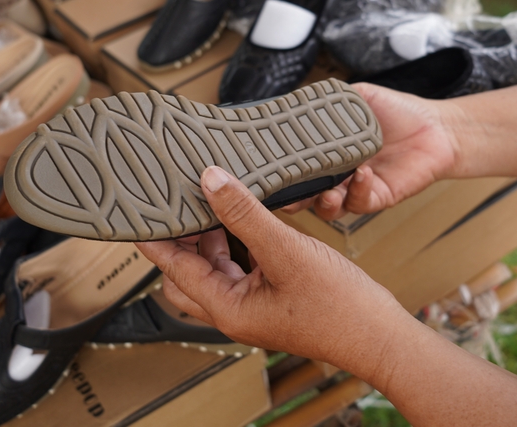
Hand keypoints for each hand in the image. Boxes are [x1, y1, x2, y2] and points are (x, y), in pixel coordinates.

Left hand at [135, 166, 412, 377]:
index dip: (154, 238)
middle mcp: (233, 309)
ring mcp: (253, 304)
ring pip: (214, 267)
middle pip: (186, 272)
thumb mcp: (287, 251)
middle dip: (179, 238)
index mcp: (227, 308)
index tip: (136, 211)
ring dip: (210, 236)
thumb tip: (211, 180)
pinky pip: (241, 265)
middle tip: (174, 200)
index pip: (174, 268)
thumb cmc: (339, 306)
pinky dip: (237, 241)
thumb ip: (246, 215)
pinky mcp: (272, 295)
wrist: (380, 334)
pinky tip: (248, 215)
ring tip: (210, 199)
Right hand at [281, 82, 458, 220]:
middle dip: (292, 199)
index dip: (280, 171)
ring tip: (326, 191)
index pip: (296, 166)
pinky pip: (361, 202)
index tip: (266, 167)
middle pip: (305, 195)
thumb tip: (302, 98)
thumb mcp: (358, 96)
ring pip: (329, 208)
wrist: (435, 127)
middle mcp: (337, 175)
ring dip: (323, 202)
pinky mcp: (378, 198)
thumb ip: (331, 100)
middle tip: (285, 194)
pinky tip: (362, 173)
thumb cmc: (397, 112)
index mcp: (327, 152)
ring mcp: (356, 189)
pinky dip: (358, 190)